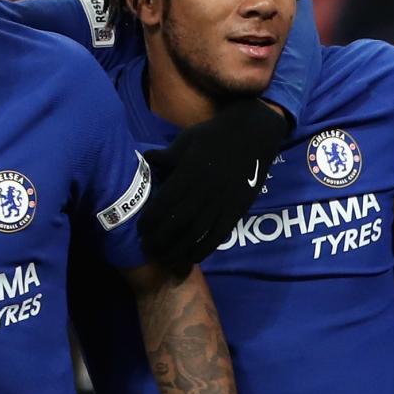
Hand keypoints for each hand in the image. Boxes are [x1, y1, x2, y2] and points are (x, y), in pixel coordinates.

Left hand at [138, 99, 288, 273]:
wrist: (253, 135)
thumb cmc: (215, 136)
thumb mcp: (186, 140)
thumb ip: (166, 156)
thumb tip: (144, 160)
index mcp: (189, 173)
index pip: (164, 203)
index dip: (150, 219)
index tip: (141, 229)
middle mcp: (204, 191)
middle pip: (177, 223)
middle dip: (159, 239)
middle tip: (147, 248)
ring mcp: (222, 203)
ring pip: (196, 234)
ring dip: (178, 250)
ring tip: (165, 259)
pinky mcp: (236, 211)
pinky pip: (218, 236)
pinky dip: (203, 250)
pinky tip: (191, 257)